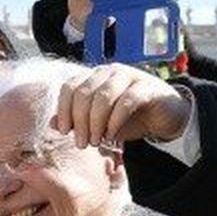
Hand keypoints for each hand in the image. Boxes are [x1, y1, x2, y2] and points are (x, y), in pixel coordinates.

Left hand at [52, 62, 190, 146]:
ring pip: (103, 96)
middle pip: (84, 93)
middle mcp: (109, 72)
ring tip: (96, 141)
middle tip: (81, 143)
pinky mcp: (146, 87)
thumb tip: (52, 124)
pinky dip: (115, 121)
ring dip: (95, 122)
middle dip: (79, 121)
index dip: (63, 109)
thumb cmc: (128, 118)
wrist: (164, 116)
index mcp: (94, 77)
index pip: (69, 87)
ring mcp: (129, 76)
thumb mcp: (98, 122)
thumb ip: (77, 120)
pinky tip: (112, 136)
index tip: (65, 131)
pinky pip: (126, 102)